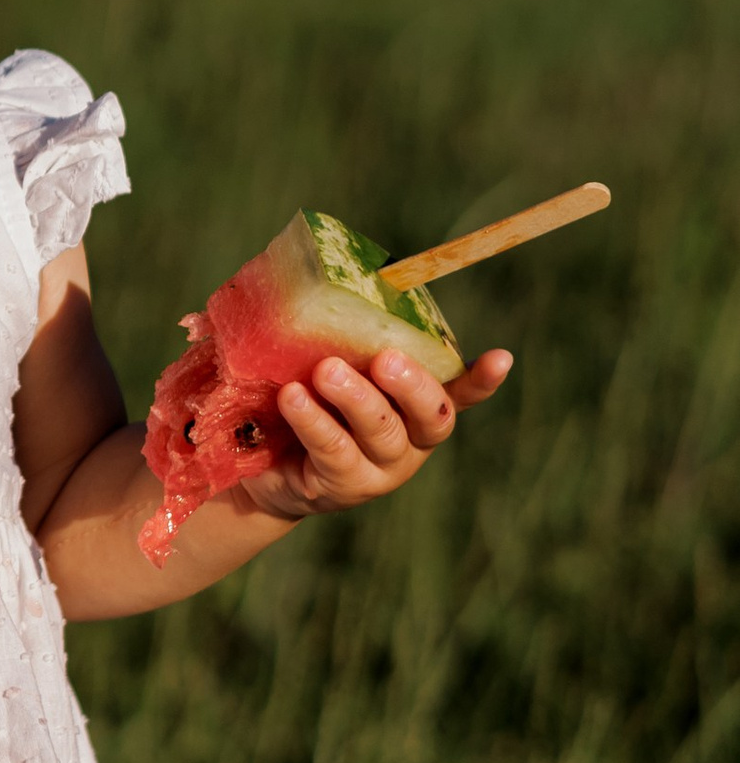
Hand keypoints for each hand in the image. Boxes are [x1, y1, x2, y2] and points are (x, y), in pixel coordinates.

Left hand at [237, 341, 514, 526]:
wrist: (261, 465)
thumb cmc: (301, 395)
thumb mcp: (319, 363)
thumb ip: (335, 335)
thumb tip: (311, 276)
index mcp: (415, 404)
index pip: (460, 392)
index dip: (482, 379)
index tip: (502, 358)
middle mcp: (410, 440)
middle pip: (431, 415)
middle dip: (412, 384)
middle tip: (386, 359)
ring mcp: (381, 469)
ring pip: (382, 432)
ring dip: (357, 398)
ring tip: (326, 370)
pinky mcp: (342, 486)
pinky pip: (334, 452)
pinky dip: (315, 421)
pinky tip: (293, 397)